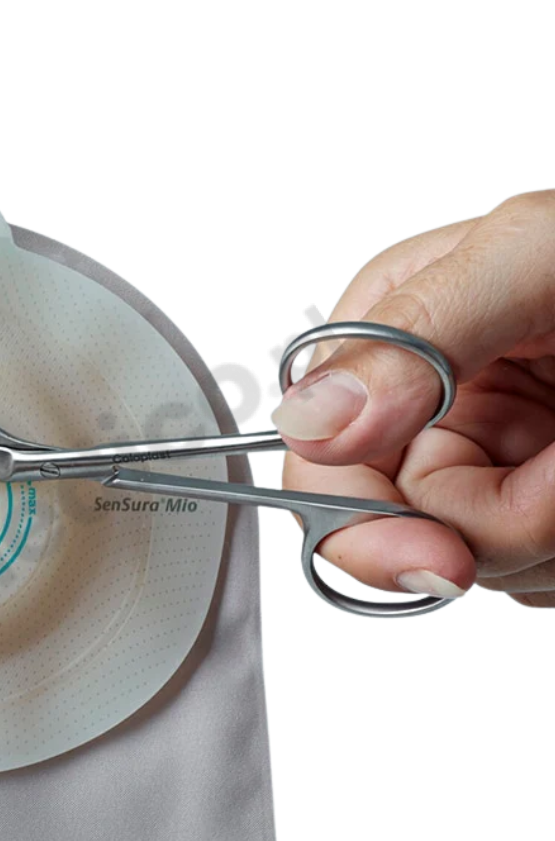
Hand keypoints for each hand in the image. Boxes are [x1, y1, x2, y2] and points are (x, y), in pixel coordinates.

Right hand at [274, 191, 554, 606]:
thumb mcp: (536, 260)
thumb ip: (416, 335)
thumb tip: (312, 423)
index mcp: (391, 343)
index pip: (318, 463)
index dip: (360, 526)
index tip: (439, 559)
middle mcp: (426, 411)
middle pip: (404, 530)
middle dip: (497, 522)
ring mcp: (485, 464)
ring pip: (480, 565)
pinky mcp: (540, 512)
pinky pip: (535, 577)